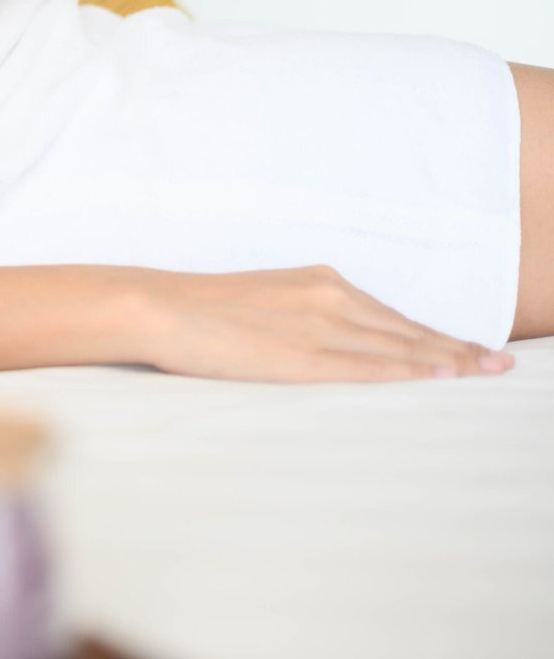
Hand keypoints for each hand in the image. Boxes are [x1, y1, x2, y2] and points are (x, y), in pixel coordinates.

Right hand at [137, 265, 514, 382]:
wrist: (160, 307)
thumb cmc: (197, 309)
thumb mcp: (260, 299)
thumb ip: (296, 315)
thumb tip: (312, 339)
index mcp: (317, 282)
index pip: (388, 315)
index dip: (431, 334)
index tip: (466, 346)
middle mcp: (328, 297)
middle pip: (405, 330)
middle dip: (455, 347)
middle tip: (499, 361)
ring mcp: (319, 325)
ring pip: (398, 346)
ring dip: (446, 360)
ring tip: (484, 370)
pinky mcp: (304, 356)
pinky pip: (370, 367)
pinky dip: (411, 371)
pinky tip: (440, 377)